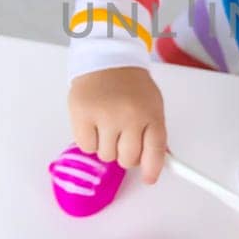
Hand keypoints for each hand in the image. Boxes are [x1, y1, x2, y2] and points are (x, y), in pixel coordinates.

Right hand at [68, 67, 166, 182]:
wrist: (106, 60)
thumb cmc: (130, 85)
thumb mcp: (151, 104)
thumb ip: (153, 133)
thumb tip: (155, 164)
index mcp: (151, 113)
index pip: (155, 151)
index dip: (152, 169)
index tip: (149, 179)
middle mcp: (130, 116)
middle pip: (128, 159)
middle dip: (125, 154)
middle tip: (122, 137)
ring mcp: (105, 116)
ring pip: (106, 156)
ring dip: (107, 146)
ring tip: (108, 125)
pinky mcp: (82, 115)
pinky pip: (87, 147)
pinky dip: (90, 141)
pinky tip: (94, 123)